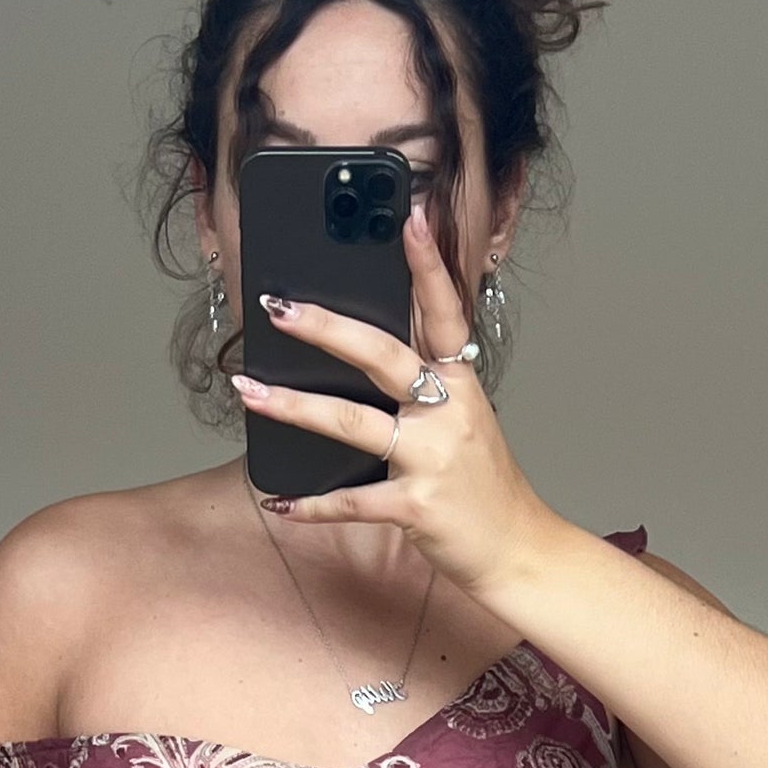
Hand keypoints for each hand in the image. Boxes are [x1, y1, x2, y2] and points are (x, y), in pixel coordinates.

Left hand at [231, 197, 554, 605]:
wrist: (518, 550)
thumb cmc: (483, 487)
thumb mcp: (465, 423)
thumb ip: (425, 389)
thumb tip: (361, 361)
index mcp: (461, 385)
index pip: (443, 312)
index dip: (428, 265)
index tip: (411, 217)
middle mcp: (448, 412)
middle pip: (380, 355)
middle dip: (325, 327)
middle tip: (278, 307)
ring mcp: (432, 458)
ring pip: (352, 423)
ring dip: (294, 406)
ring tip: (249, 391)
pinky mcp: (417, 505)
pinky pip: (353, 501)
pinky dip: (313, 505)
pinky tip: (280, 502)